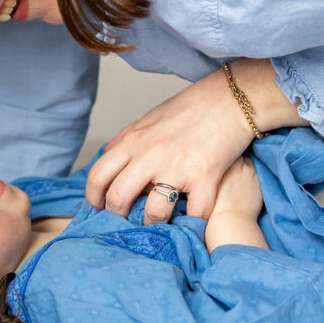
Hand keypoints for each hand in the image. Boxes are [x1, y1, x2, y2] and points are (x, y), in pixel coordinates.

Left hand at [86, 67, 253, 223]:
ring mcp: (177, 167)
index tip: (99, 208)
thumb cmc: (191, 108)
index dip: (93, 198)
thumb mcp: (148, 118)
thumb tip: (106, 157)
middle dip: (117, 217)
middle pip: (118, 198)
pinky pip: (195, 213)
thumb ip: (126, 140)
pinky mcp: (205, 176)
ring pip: (153, 212)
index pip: (98, 175)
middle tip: (125, 222)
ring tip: (159, 222)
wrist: (230, 99)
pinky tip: (193, 219)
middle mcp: (150, 155)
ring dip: (154, 223)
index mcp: (133, 141)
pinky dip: (194, 222)